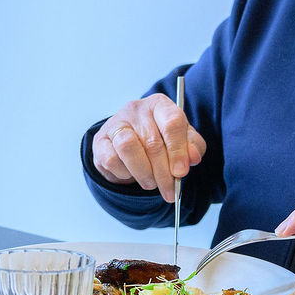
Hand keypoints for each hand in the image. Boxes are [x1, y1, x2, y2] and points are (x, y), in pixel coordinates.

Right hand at [92, 92, 206, 201]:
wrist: (132, 144)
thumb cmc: (161, 140)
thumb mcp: (183, 141)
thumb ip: (193, 147)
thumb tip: (193, 157)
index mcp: (160, 104)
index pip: (172, 122)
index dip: (178, 150)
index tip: (181, 172)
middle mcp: (136, 109)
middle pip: (152, 142)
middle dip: (163, 173)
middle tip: (169, 190)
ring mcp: (115, 123)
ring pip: (128, 148)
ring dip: (143, 173)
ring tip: (151, 183)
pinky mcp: (100, 140)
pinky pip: (112, 160)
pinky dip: (125, 173)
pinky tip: (132, 174)